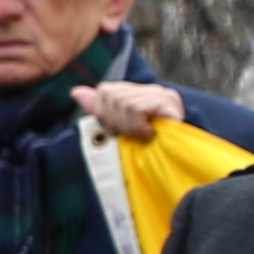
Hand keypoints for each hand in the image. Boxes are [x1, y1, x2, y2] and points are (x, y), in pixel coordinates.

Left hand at [71, 78, 186, 139]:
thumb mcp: (117, 129)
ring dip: (127, 126)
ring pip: (121, 102)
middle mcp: (150, 89)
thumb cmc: (147, 150)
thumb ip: (98, 109)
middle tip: (130, 135)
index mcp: (137, 94)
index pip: (105, 91)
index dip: (104, 115)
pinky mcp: (168, 101)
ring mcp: (161, 93)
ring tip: (141, 136)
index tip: (117, 131)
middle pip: (108, 94)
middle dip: (113, 121)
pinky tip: (149, 135)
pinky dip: (138, 127)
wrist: (178, 163)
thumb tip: (75, 92)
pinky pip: (135, 109)